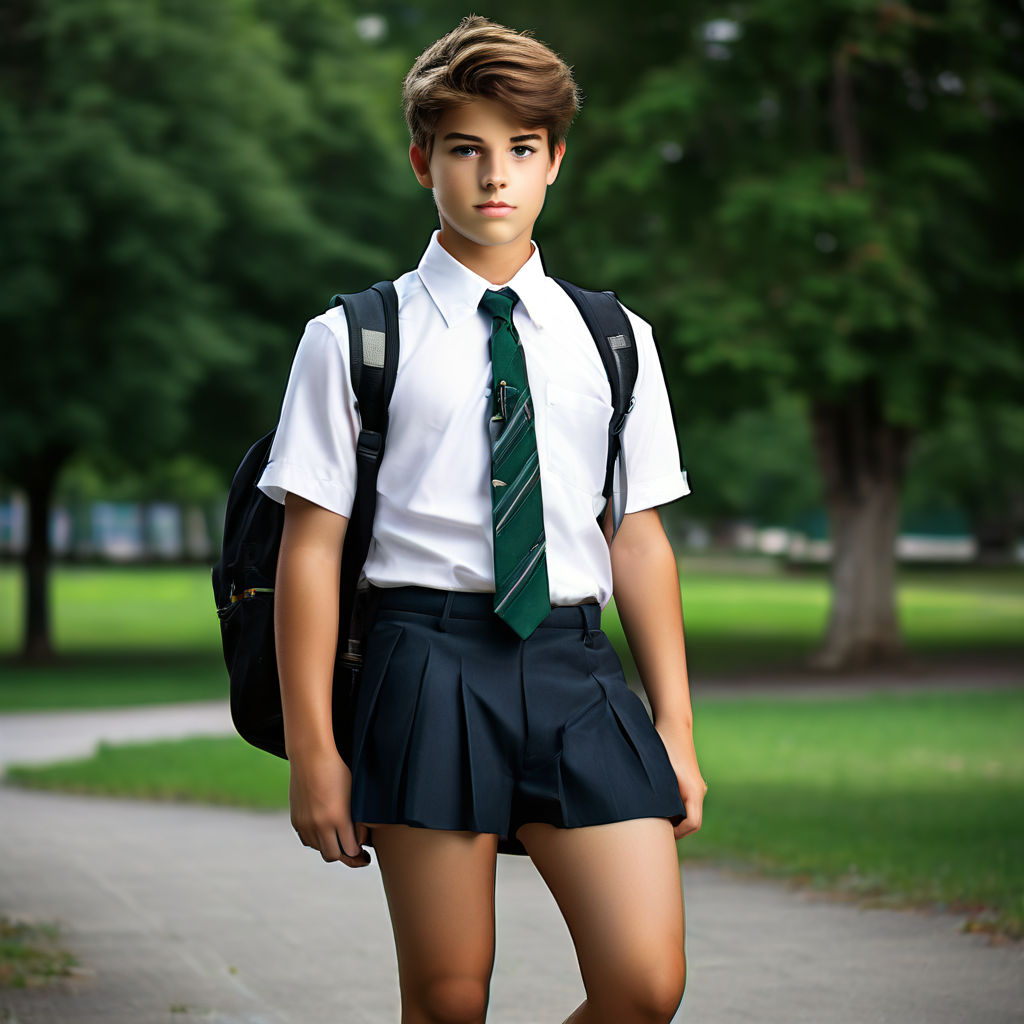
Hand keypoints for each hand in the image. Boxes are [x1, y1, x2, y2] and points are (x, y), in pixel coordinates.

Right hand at [289, 749, 370, 866]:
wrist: (311, 756)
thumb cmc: (337, 770)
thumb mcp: (353, 793)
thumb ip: (354, 818)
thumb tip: (359, 839)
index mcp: (339, 817)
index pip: (350, 850)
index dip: (358, 853)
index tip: (363, 851)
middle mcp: (320, 824)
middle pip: (333, 856)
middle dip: (344, 854)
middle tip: (353, 850)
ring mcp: (306, 823)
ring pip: (319, 849)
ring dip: (329, 846)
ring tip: (338, 837)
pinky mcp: (296, 820)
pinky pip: (307, 841)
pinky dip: (316, 839)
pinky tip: (324, 830)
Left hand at [655, 720, 707, 839]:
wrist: (673, 724)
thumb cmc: (663, 744)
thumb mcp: (658, 771)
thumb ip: (655, 794)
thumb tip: (642, 815)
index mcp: (694, 790)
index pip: (693, 824)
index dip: (678, 833)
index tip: (661, 834)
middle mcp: (699, 790)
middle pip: (691, 821)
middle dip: (675, 829)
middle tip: (654, 833)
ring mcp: (696, 785)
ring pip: (688, 812)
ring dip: (674, 819)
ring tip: (652, 819)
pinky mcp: (690, 781)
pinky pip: (686, 802)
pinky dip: (674, 808)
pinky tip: (656, 805)